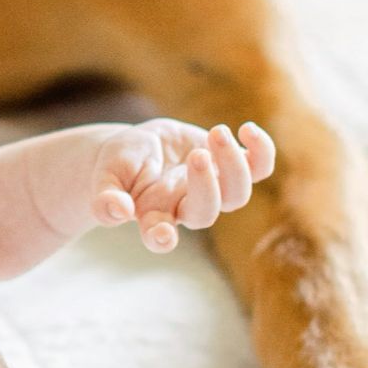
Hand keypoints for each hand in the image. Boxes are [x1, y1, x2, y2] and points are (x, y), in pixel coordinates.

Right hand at [89, 119, 274, 252]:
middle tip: (197, 155)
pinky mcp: (228, 166)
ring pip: (237, 194)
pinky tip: (247, 129)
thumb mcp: (105, 175)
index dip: (162, 238)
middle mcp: (186, 206)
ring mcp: (212, 188)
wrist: (140, 149)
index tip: (161, 234)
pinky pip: (259, 167)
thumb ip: (105, 197)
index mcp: (153, 214)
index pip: (159, 234)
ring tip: (217, 133)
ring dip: (234, 164)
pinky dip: (262, 151)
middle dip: (207, 186)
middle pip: (206, 213)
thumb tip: (116, 211)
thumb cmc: (119, 166)